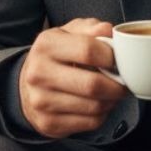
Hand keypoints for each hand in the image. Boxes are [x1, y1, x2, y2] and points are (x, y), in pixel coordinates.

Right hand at [18, 18, 127, 138]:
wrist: (26, 85)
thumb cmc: (55, 56)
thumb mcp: (68, 33)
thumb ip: (91, 28)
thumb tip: (110, 32)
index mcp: (46, 45)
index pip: (88, 50)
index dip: (111, 56)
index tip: (118, 59)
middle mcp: (39, 73)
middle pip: (92, 84)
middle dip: (117, 85)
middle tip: (124, 82)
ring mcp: (42, 101)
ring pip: (94, 106)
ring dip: (112, 101)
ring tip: (112, 93)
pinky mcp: (49, 123)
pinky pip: (90, 122)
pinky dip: (103, 114)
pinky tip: (99, 104)